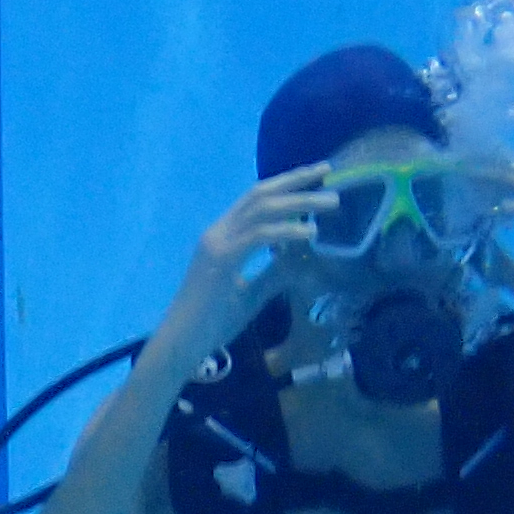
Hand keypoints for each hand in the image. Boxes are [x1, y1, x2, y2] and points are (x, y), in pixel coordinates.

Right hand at [160, 167, 334, 361]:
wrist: (182, 342)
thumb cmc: (212, 323)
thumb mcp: (252, 294)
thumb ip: (274, 274)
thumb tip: (301, 260)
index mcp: (222, 236)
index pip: (256, 200)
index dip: (286, 185)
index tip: (316, 176)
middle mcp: (218, 232)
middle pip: (260, 194)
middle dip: (296, 180)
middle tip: (328, 171)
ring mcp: (218, 243)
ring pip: (262, 209)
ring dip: (299, 201)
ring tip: (330, 202)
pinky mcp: (222, 259)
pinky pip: (259, 235)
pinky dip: (287, 230)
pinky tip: (311, 231)